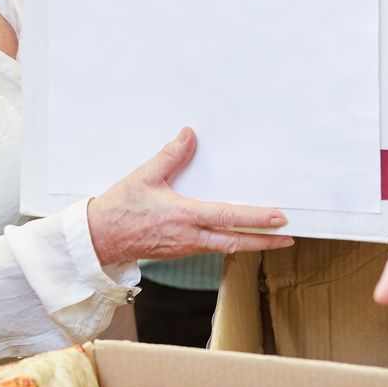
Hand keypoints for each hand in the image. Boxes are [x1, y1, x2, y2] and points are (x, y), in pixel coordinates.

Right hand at [88, 128, 293, 266]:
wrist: (100, 238)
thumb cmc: (120, 208)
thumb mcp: (145, 176)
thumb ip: (170, 156)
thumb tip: (189, 135)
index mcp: (184, 217)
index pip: (229, 218)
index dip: (257, 219)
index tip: (280, 218)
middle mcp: (189, 237)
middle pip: (236, 242)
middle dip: (265, 241)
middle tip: (288, 237)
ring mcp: (185, 247)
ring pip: (225, 247)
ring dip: (249, 243)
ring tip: (269, 238)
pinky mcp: (179, 251)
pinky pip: (210, 247)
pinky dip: (228, 242)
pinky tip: (234, 236)